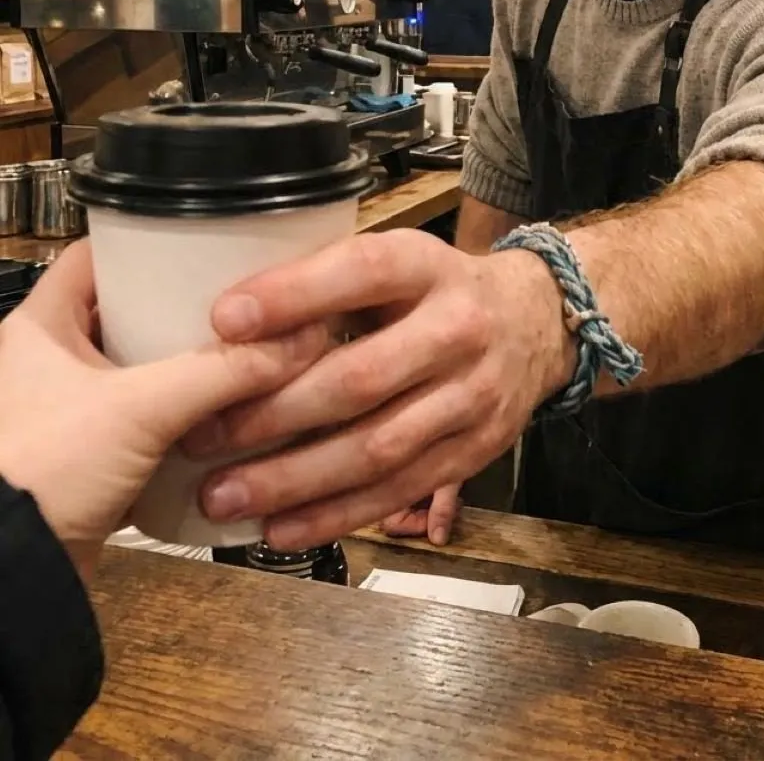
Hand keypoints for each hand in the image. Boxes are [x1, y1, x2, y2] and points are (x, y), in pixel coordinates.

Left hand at [0, 241, 329, 579]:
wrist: (10, 578)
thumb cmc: (40, 476)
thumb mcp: (141, 408)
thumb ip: (223, 370)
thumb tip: (298, 342)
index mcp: (40, 326)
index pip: (97, 255)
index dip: (148, 242)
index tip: (203, 243)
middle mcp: (48, 362)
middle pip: (128, 311)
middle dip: (184, 310)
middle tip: (242, 302)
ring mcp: (66, 411)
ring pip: (140, 369)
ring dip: (187, 367)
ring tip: (243, 355)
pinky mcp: (85, 457)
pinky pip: (143, 421)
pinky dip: (181, 418)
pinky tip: (224, 416)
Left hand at [189, 230, 570, 550]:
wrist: (537, 321)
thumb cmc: (433, 290)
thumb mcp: (394, 262)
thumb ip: (328, 286)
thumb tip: (226, 325)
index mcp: (426, 266)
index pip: (361, 271)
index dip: (294, 295)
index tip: (223, 319)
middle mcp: (458, 328)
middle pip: (362, 377)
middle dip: (275, 412)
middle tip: (202, 434)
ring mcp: (473, 395)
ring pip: (378, 447)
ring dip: (296, 479)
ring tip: (224, 495)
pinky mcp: (476, 450)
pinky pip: (399, 490)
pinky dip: (336, 515)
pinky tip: (280, 528)